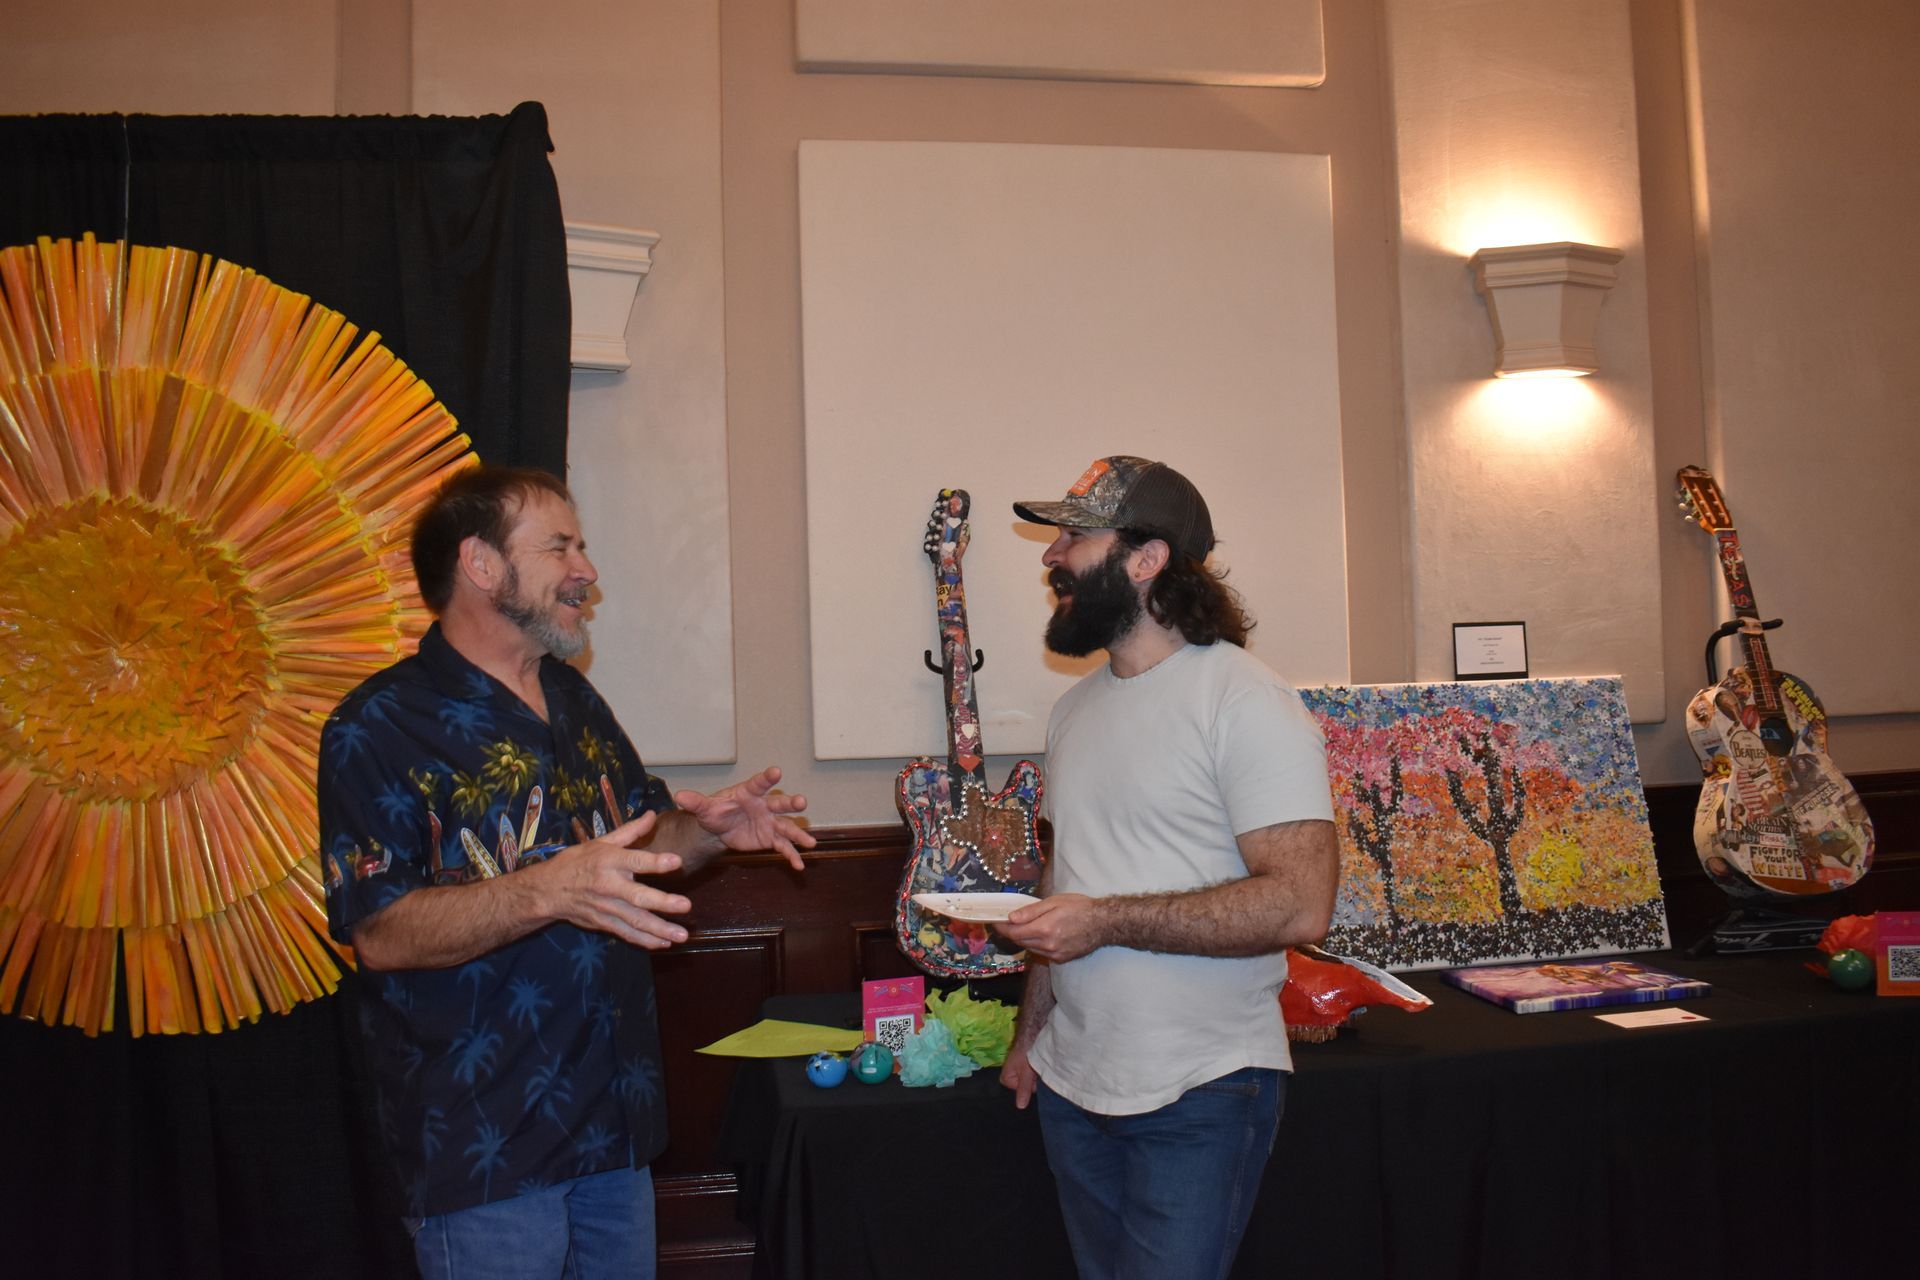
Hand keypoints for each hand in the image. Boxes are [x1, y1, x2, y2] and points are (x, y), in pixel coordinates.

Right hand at [535, 812, 693, 949]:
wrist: (548, 890)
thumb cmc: (577, 861)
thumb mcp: (601, 842)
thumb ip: (631, 831)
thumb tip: (653, 814)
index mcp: (609, 861)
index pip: (635, 860)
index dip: (655, 862)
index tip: (676, 862)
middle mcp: (609, 885)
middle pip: (637, 896)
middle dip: (662, 903)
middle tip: (685, 906)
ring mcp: (606, 907)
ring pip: (635, 921)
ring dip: (660, 929)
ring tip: (682, 936)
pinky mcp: (603, 923)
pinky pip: (626, 934)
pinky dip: (645, 940)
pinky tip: (664, 943)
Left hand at [674, 766, 814, 869]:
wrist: (719, 828)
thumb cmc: (716, 812)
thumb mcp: (704, 808)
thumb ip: (695, 802)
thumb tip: (679, 796)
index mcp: (748, 793)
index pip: (759, 783)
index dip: (767, 777)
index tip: (776, 772)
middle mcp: (763, 805)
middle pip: (779, 803)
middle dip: (790, 803)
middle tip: (802, 802)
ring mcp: (769, 822)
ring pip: (786, 826)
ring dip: (798, 833)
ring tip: (810, 842)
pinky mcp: (770, 838)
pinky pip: (783, 846)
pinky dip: (791, 855)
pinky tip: (799, 865)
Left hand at [996, 894, 1104, 962]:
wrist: (1103, 924)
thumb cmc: (1080, 908)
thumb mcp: (1054, 902)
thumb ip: (1031, 911)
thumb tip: (1011, 917)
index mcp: (1044, 929)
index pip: (1014, 932)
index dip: (1002, 927)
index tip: (995, 921)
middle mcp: (1047, 945)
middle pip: (1020, 941)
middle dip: (1011, 932)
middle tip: (1006, 922)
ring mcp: (1054, 954)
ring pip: (1030, 948)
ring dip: (1023, 938)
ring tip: (1023, 927)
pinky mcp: (1061, 959)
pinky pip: (1041, 953)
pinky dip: (1036, 944)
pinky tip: (1041, 934)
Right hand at [1000, 1042, 1039, 1108]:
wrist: (1031, 1036)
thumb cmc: (1025, 1053)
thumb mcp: (1026, 1073)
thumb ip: (1023, 1089)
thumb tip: (1020, 1106)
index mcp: (1005, 1079)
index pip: (1020, 1092)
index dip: (1029, 1086)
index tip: (1032, 1076)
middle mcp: (1010, 1077)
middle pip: (1025, 1088)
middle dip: (1032, 1082)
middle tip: (1035, 1071)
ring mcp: (1017, 1072)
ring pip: (1029, 1082)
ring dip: (1035, 1076)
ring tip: (1037, 1067)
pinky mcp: (1024, 1068)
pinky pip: (1031, 1076)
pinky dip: (1036, 1072)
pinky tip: (1038, 1066)